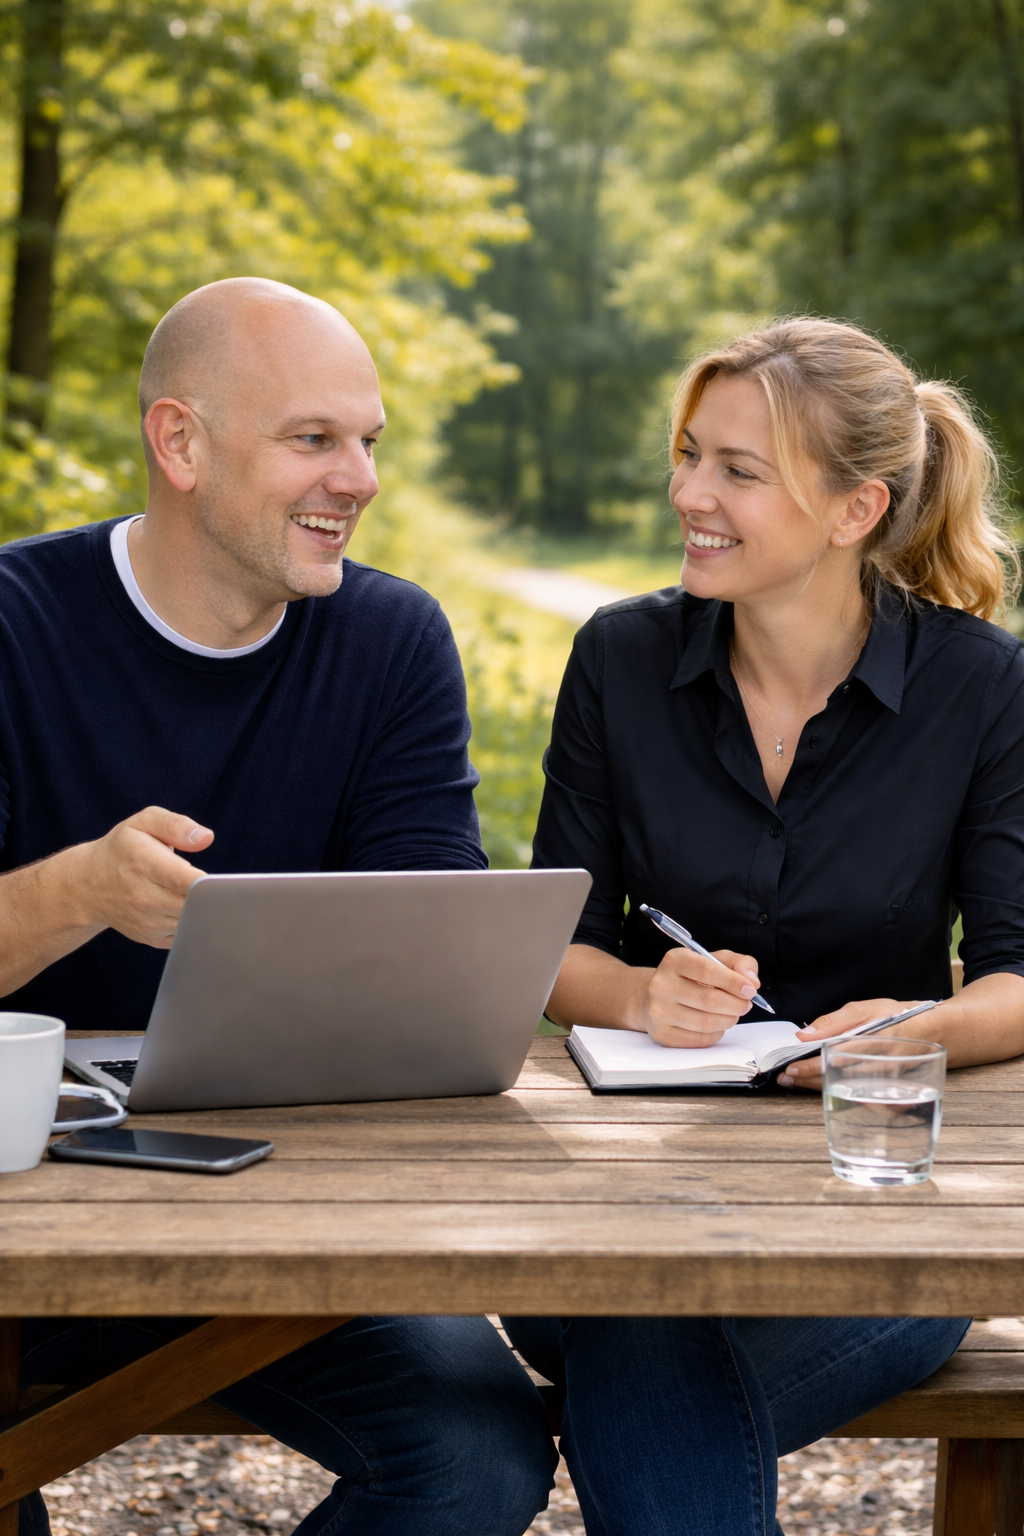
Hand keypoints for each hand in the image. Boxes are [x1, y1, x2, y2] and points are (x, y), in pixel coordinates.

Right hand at [63, 806, 213, 948]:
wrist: (87, 886)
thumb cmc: (121, 850)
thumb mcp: (142, 824)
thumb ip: (176, 825)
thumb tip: (206, 838)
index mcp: (146, 865)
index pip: (185, 880)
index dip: (210, 883)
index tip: (223, 881)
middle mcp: (145, 898)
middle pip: (195, 906)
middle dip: (215, 898)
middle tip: (224, 888)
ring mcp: (147, 921)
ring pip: (193, 924)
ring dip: (207, 913)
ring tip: (208, 897)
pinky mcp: (151, 938)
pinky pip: (185, 937)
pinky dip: (196, 926)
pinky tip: (194, 911)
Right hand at [644, 946, 760, 1046]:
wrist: (656, 996)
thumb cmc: (690, 977)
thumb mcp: (714, 960)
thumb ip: (738, 964)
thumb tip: (751, 980)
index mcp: (675, 960)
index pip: (707, 970)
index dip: (733, 982)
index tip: (750, 990)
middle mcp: (661, 985)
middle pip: (709, 1000)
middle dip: (736, 1005)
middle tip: (745, 1004)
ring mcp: (659, 1011)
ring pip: (706, 1023)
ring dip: (728, 1020)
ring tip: (732, 1013)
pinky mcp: (662, 1033)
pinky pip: (700, 1039)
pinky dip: (716, 1033)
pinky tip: (715, 1023)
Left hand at [777, 996, 907, 1091]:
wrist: (933, 1032)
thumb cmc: (898, 1016)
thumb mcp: (866, 1009)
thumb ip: (835, 1022)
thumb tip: (805, 1035)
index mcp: (875, 1040)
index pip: (836, 1057)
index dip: (812, 1066)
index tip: (791, 1068)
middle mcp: (880, 1064)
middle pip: (838, 1077)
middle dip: (809, 1079)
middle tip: (786, 1078)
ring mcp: (885, 1080)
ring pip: (845, 1086)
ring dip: (818, 1085)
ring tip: (795, 1081)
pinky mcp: (887, 1089)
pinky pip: (856, 1091)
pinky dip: (836, 1088)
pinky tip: (819, 1084)